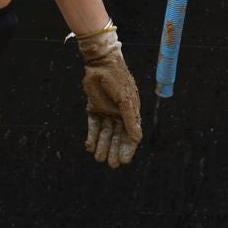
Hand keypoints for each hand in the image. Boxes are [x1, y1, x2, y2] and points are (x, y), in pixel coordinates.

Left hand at [75, 26, 141, 167]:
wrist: (101, 63)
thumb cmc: (117, 80)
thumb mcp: (125, 100)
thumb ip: (130, 119)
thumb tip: (137, 138)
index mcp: (130, 112)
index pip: (130, 135)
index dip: (128, 148)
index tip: (125, 160)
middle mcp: (119, 114)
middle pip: (116, 136)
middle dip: (114, 150)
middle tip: (112, 165)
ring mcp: (106, 111)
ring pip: (104, 133)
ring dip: (102, 146)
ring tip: (99, 159)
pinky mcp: (93, 108)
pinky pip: (93, 125)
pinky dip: (91, 136)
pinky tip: (89, 147)